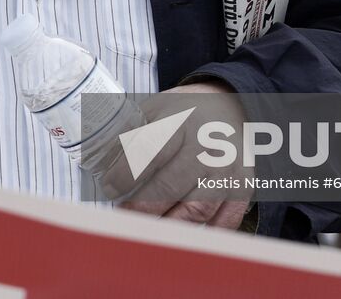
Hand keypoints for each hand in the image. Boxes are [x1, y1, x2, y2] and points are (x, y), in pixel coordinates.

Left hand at [112, 81, 249, 229]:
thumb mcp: (155, 109)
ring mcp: (228, 170)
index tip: (109, 188)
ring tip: (146, 228)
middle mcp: (207, 147)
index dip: (126, 174)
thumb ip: (128, 133)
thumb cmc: (185, 112)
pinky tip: (181, 234)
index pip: (150, 151)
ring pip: (196, 211)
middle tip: (123, 215)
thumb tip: (98, 161)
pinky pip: (224, 222)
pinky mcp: (243, 188)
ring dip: (167, 225)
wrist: (232, 106)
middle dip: (142, 207)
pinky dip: (202, 234)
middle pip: (171, 187)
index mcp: (181, 122)